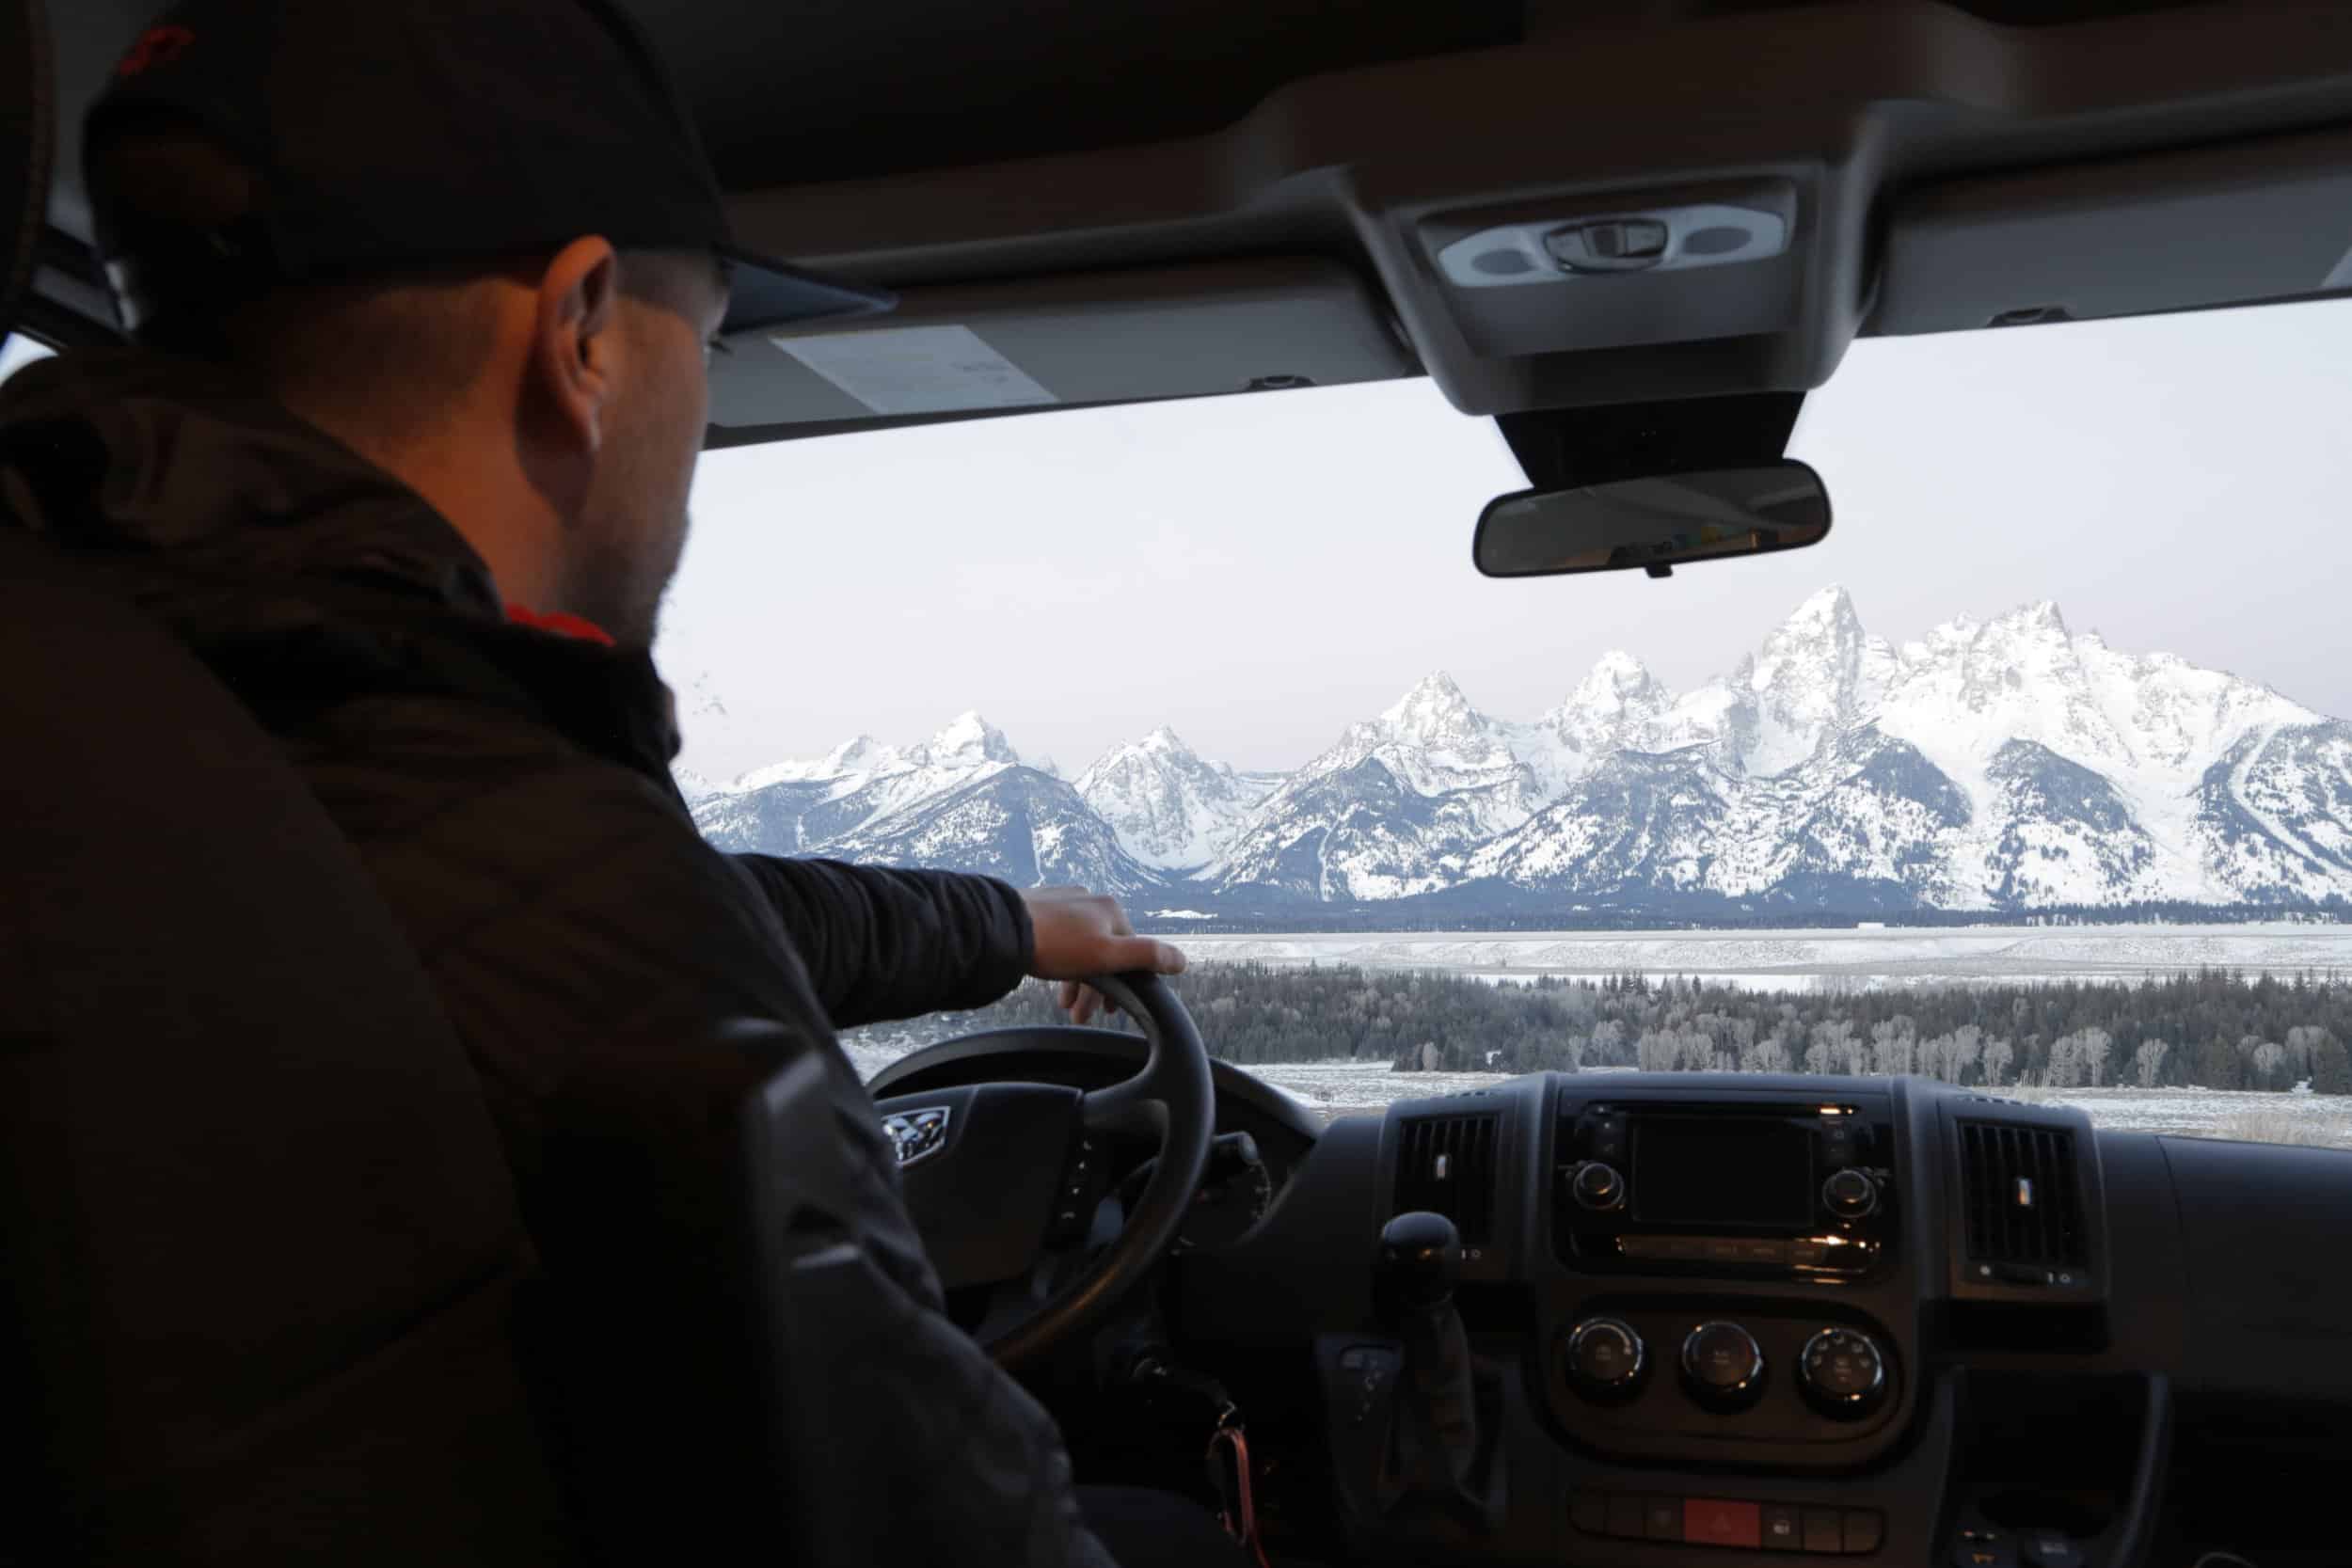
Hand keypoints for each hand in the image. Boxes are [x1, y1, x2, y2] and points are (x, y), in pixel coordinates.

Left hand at [1020, 885, 1185, 1025]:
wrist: (1003, 929)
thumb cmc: (1056, 945)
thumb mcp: (1108, 956)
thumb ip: (1147, 956)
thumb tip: (1182, 959)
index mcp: (1111, 910)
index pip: (1131, 952)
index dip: (1124, 984)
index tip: (1110, 1010)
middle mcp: (1090, 900)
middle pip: (1104, 951)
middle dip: (1095, 988)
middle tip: (1083, 1014)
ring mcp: (1063, 902)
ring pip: (1080, 946)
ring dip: (1076, 979)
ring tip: (1065, 1004)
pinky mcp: (1039, 907)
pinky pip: (1059, 939)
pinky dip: (1060, 963)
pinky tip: (1051, 976)